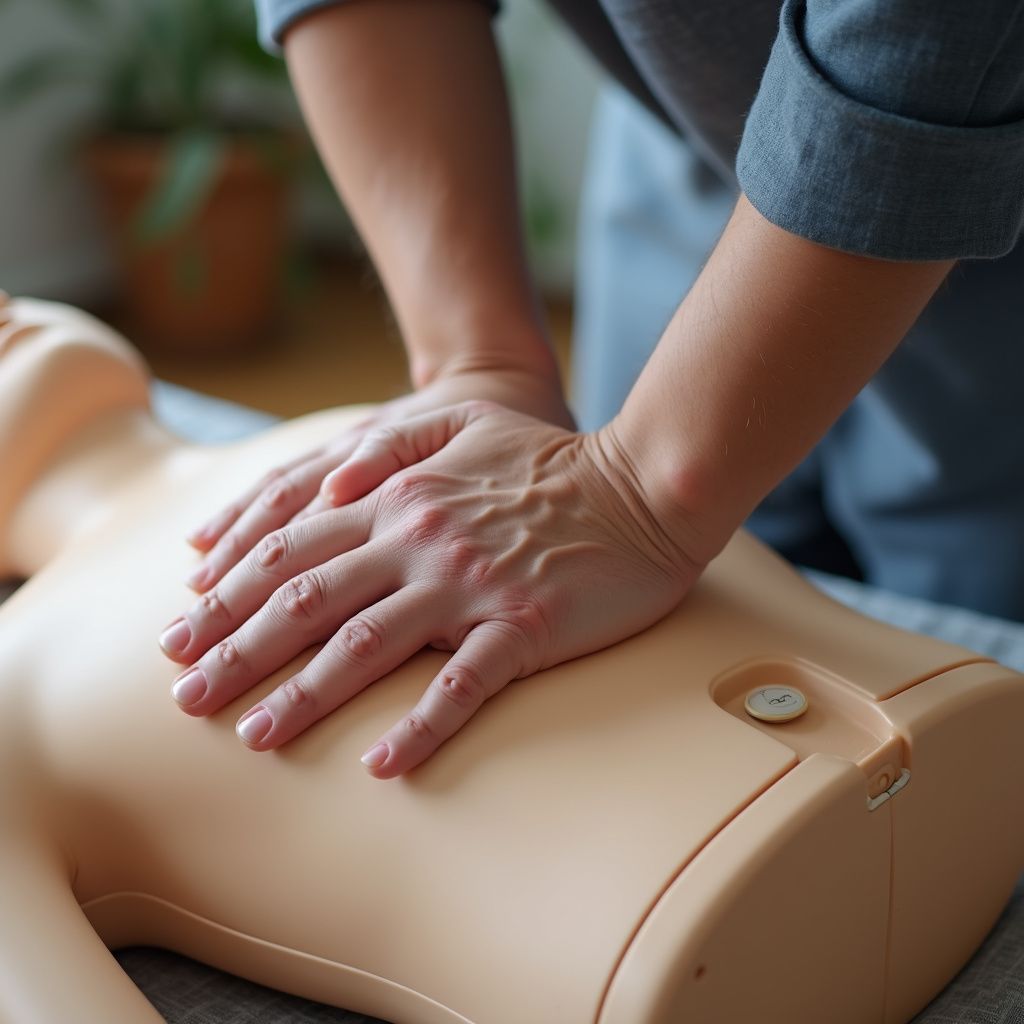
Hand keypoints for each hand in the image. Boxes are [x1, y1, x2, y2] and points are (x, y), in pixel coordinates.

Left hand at [159, 401, 705, 777]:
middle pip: (308, 600)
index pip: (293, 548)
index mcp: (399, 500)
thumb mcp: (458, 423)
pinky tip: (383, 766)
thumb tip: (328, 488)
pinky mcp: (523, 627)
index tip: (182, 633)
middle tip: (183, 696)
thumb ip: (384, 448)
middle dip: (237, 648)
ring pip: (365, 645)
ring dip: (303, 693)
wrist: (641, 484)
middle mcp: (420, 543)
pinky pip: (462, 685)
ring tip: (251, 736)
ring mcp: (470, 587)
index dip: (230, 593)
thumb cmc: (547, 458)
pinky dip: (421, 726)